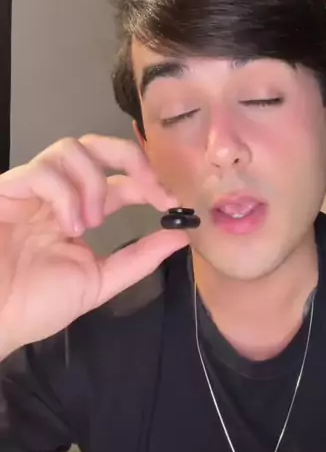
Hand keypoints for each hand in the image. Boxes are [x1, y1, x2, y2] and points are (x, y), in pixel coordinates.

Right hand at [0, 134, 188, 356]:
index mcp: (80, 212)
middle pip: (97, 146)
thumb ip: (139, 258)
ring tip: (91, 222)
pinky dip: (65, 194)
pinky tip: (68, 226)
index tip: (173, 201)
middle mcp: (58, 194)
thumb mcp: (98, 282)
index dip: (149, 181)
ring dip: (92, 182)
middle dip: (130, 158)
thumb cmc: (34, 305)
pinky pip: (42, 170)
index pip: (120, 179)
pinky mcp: (7, 190)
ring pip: (70, 148)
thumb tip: (182, 236)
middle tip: (150, 187)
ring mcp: (31, 190)